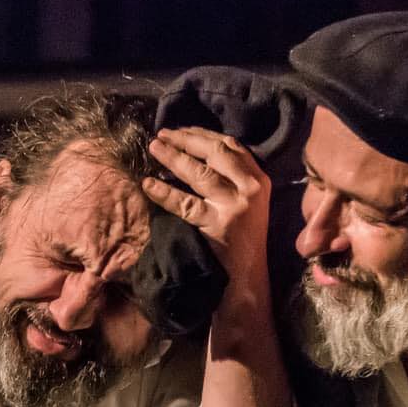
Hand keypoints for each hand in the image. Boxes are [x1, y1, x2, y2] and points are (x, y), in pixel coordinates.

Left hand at [144, 127, 271, 285]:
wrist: (247, 276)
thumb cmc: (243, 237)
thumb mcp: (248, 201)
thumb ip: (234, 176)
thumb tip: (197, 146)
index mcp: (259, 180)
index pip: (231, 146)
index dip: (203, 134)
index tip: (181, 130)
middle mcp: (250, 189)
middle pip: (215, 152)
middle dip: (186, 140)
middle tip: (162, 135)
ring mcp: (234, 207)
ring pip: (200, 173)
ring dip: (173, 157)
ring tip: (154, 149)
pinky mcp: (216, 225)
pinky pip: (184, 203)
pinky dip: (163, 192)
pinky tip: (148, 184)